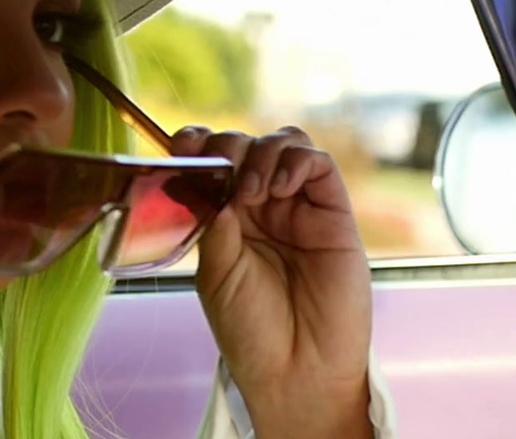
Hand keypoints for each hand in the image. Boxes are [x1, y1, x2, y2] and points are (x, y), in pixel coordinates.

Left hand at [171, 126, 372, 438]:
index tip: (183, 146)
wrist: (295, 371)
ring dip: (261, 152)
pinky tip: (278, 188)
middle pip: (246, 143)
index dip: (198, 144)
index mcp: (225, 216)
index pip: (212, 160)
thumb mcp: (215, 273)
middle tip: (222, 173)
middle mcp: (261, 205)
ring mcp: (298, 206)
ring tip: (250, 190)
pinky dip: (296, 161)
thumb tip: (214, 181)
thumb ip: (214, 224)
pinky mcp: (333, 214)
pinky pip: (319, 164)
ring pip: (284, 144)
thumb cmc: (251, 330)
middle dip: (229, 147)